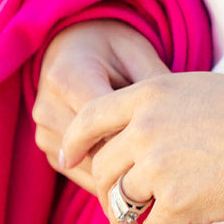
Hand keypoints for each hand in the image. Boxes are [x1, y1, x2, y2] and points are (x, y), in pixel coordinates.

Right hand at [32, 20, 170, 196]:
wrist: (76, 47)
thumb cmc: (113, 49)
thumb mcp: (138, 53)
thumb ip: (154, 83)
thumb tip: (179, 119)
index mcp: (68, 76)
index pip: (106, 122)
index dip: (140, 136)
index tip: (172, 145)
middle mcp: (47, 107)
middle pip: (97, 150)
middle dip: (134, 158)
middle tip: (171, 165)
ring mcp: (44, 131)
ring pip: (90, 168)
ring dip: (122, 172)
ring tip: (157, 169)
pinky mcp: (48, 150)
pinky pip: (82, 175)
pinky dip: (110, 177)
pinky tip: (136, 171)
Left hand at [60, 73, 223, 223]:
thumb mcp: (196, 92)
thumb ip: (159, 111)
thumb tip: (136, 138)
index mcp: (149, 96)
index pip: (90, 117)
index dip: (74, 141)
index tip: (69, 158)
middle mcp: (145, 129)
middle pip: (104, 167)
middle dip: (107, 191)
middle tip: (116, 207)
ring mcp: (159, 167)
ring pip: (122, 200)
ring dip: (124, 221)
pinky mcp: (177, 204)